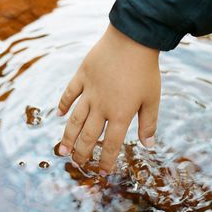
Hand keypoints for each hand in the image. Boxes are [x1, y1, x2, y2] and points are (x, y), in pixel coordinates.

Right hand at [57, 24, 160, 171]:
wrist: (133, 39)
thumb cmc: (145, 70)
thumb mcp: (152, 99)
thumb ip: (149, 124)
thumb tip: (148, 146)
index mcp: (120, 114)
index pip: (111, 144)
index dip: (106, 161)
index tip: (102, 172)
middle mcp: (101, 107)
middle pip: (88, 136)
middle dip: (83, 153)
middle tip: (78, 163)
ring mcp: (89, 92)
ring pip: (75, 120)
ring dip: (68, 137)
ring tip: (63, 151)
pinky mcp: (82, 77)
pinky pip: (69, 93)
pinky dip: (63, 104)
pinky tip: (59, 115)